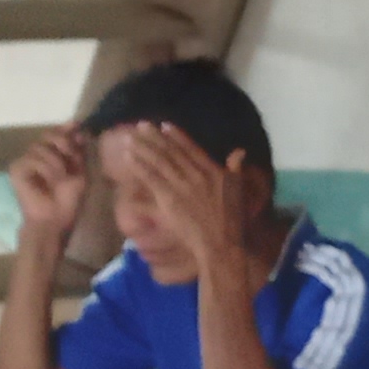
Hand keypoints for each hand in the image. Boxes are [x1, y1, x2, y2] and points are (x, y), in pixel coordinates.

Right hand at [8, 126, 90, 240]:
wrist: (55, 219)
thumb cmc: (68, 200)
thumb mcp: (79, 172)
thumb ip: (78, 151)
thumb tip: (78, 128)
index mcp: (51, 155)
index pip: (55, 134)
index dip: (65, 129)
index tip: (76, 125)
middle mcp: (36, 155)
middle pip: (47, 136)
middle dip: (63, 143)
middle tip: (71, 155)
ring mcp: (24, 161)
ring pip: (41, 147)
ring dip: (56, 163)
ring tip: (61, 179)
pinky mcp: (16, 169)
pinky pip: (32, 159)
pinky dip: (45, 170)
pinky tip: (49, 182)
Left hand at [111, 124, 265, 275]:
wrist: (221, 243)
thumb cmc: (232, 220)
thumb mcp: (239, 189)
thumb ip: (236, 168)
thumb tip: (240, 151)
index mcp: (214, 171)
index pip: (191, 149)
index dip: (176, 136)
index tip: (163, 125)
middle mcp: (197, 175)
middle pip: (171, 152)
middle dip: (154, 137)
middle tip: (140, 126)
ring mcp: (182, 186)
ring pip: (159, 162)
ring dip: (143, 148)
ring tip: (129, 138)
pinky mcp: (169, 198)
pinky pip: (151, 178)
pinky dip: (139, 166)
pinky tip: (128, 157)